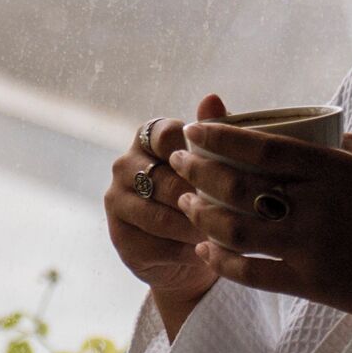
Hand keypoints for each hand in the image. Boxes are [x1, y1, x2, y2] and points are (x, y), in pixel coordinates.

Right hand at [104, 94, 227, 302]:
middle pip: (164, 180)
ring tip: (224, 237)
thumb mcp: (216, 165)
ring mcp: (116, 200)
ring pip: (159, 215)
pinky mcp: (119, 237)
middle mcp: (124, 164)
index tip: (222, 173)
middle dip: (200, 199)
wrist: (191, 251)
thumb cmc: (208, 195)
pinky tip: (206, 255)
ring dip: (194, 228)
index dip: (196, 155)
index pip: (167, 135)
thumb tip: (212, 97)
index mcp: (147, 137)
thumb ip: (213, 132)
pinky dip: (184, 252)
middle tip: (235, 214)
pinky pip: (155, 244)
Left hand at [168, 125, 351, 317]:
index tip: (195, 127)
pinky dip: (222, 262)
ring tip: (187, 203)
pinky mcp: (309, 284)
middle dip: (200, 171)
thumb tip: (321, 128)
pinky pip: (252, 274)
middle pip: (239, 185)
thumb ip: (350, 147)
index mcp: (336, 170)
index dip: (221, 135)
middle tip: (181, 162)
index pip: (263, 146)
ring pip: (237, 229)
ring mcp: (310, 247)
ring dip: (203, 215)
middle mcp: (318, 206)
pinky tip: (205, 249)